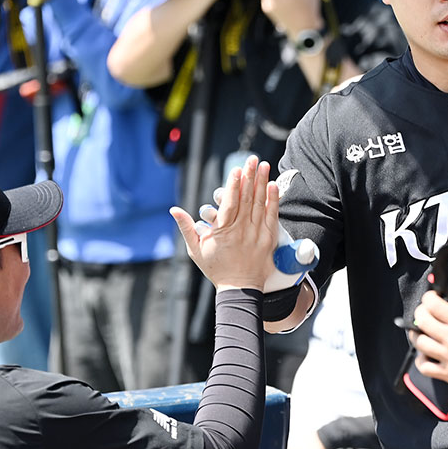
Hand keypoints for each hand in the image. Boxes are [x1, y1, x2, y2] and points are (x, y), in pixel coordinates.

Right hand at [171, 155, 277, 290]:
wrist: (239, 289)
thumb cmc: (216, 268)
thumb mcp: (196, 249)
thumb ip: (186, 227)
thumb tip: (174, 210)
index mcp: (223, 232)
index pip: (230, 204)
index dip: (234, 185)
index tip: (236, 170)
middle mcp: (241, 231)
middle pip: (246, 199)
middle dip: (250, 177)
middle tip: (253, 159)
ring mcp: (256, 235)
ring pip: (260, 204)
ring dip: (262, 183)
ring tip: (264, 166)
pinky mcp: (268, 239)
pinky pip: (272, 216)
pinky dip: (273, 201)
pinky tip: (273, 186)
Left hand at [410, 291, 447, 394]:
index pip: (434, 305)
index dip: (428, 297)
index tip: (430, 297)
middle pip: (422, 321)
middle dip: (420, 312)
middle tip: (423, 312)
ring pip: (420, 343)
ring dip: (418, 335)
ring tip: (421, 332)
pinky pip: (425, 368)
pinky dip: (421, 360)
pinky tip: (425, 356)